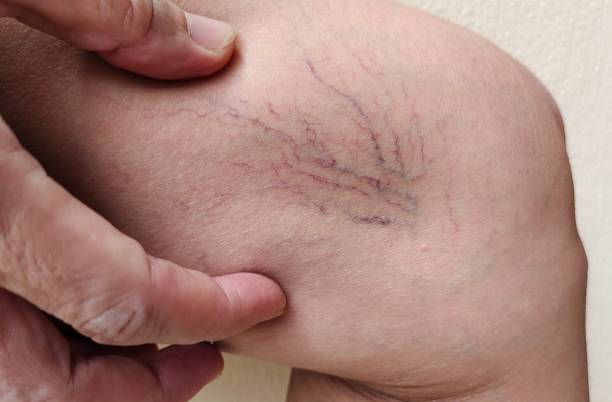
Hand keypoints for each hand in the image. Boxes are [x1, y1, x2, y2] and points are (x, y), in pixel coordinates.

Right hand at [0, 1, 284, 400]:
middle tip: (206, 357)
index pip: (113, 298)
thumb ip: (99, 14)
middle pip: (44, 388)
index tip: (261, 302)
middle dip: (138, 387)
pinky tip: (68, 310)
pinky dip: (32, 347)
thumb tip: (211, 52)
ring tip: (152, 348)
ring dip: (84, 384)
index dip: (200, 311)